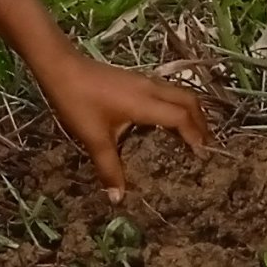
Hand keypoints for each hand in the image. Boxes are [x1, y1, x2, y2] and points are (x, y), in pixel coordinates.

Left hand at [35, 48, 209, 203]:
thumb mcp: (94, 138)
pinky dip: (176, 106)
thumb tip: (118, 198)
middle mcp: (151, 89)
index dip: (195, 136)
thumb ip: (109, 168)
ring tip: (193, 135)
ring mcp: (144, 81)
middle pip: (189, 101)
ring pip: (179, 93)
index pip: (182, 118)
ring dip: (190, 112)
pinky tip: (167, 121)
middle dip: (202, 122)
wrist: (60, 68)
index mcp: (145, 103)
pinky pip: (167, 92)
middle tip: (206, 145)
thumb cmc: (78, 102)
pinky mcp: (136, 79)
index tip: (202, 156)